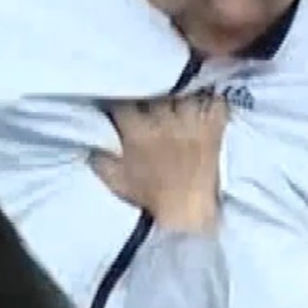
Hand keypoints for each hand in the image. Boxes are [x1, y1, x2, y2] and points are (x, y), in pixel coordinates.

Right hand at [91, 94, 228, 234]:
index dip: (123, 101)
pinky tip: (209, 102)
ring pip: (186, 93)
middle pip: (157, 92)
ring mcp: (192, 122)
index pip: (124, 103)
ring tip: (182, 98)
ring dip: (184, 95)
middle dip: (155, 93)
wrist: (190, 215)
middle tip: (155, 100)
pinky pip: (217, 102)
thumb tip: (91, 147)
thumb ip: (102, 161)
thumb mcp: (118, 183)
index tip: (124, 105)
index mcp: (137, 131)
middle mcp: (164, 121)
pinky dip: (214, 101)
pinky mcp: (215, 128)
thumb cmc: (152, 201)